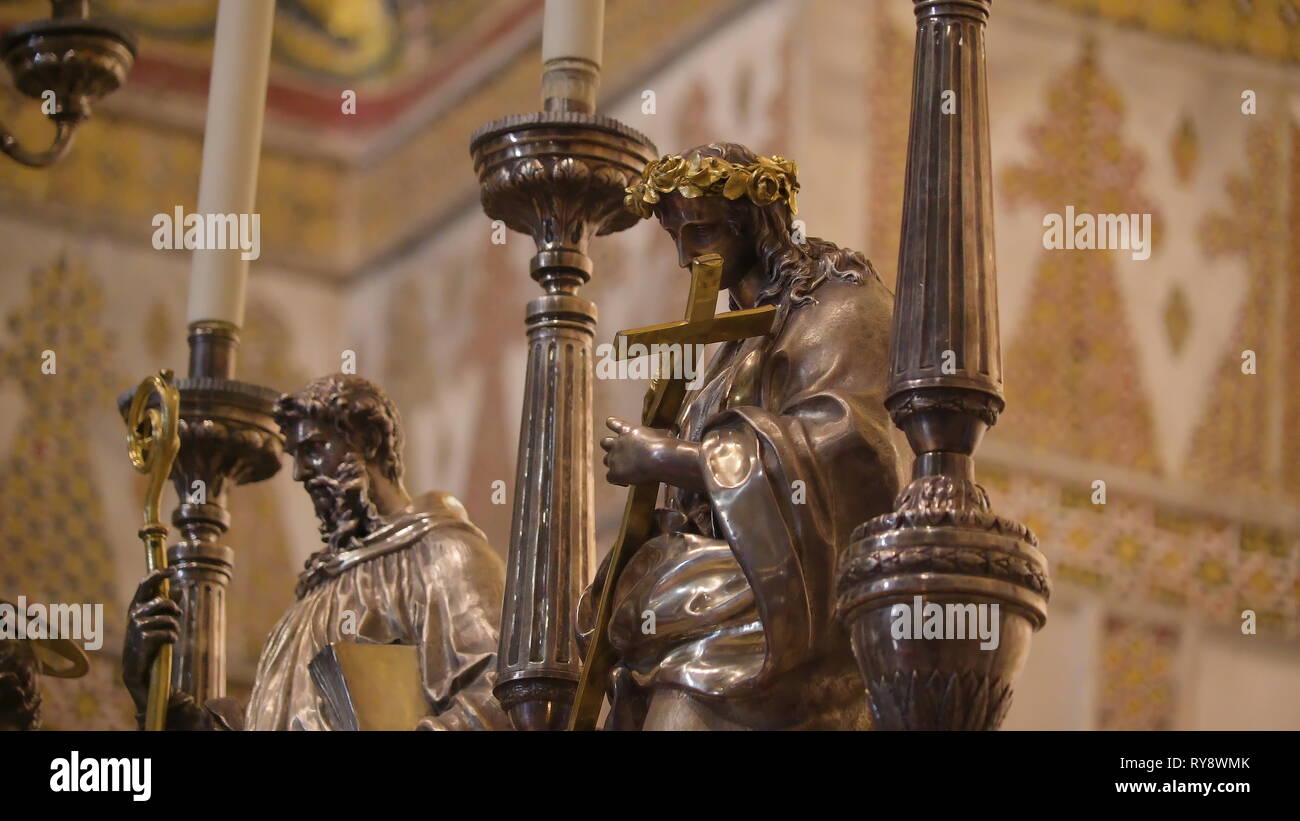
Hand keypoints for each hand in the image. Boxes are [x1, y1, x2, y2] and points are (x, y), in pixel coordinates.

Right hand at [122, 567, 180, 714]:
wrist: (138, 666)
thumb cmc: (148, 640)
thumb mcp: (157, 620)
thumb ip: (168, 605)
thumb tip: (180, 588)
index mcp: (137, 605)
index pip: (146, 584)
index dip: (159, 574)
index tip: (173, 569)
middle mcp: (135, 613)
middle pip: (162, 601)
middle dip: (174, 607)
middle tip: (178, 614)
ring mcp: (138, 625)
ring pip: (169, 618)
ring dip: (175, 627)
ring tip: (172, 634)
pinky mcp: (143, 637)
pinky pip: (169, 631)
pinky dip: (173, 637)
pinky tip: (168, 642)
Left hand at [599, 417, 702, 490]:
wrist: (659, 459)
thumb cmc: (665, 445)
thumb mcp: (662, 433)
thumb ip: (659, 433)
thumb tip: (674, 430)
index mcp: (628, 430)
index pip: (612, 423)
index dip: (613, 425)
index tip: (612, 426)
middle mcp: (617, 442)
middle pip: (604, 442)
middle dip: (610, 447)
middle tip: (619, 454)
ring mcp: (614, 458)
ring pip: (605, 460)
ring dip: (613, 464)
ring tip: (624, 470)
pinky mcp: (615, 473)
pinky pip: (609, 477)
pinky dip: (616, 480)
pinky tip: (626, 483)